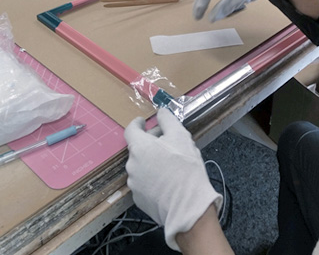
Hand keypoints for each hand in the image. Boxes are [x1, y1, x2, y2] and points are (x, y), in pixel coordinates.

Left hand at [125, 108, 222, 250]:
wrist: (188, 206)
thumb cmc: (185, 168)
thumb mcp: (181, 136)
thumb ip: (168, 120)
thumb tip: (160, 111)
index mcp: (139, 147)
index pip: (131, 129)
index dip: (137, 124)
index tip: (143, 121)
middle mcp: (131, 164)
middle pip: (138, 148)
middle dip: (151, 143)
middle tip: (169, 144)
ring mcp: (134, 183)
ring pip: (141, 166)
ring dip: (152, 161)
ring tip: (171, 165)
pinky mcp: (139, 199)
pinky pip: (144, 182)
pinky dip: (153, 178)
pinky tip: (168, 181)